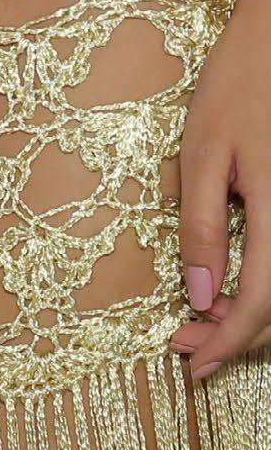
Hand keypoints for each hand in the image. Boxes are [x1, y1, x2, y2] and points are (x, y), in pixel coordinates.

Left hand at [171, 0, 270, 383]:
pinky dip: (265, 287)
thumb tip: (197, 294)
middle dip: (234, 337)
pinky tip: (232, 283)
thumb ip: (201, 225)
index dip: (227, 343)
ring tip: (203, 318)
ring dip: (251, 315)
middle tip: (185, 344)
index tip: (192, 364)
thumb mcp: (203, 151)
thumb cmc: (239, 85)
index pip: (260, 305)